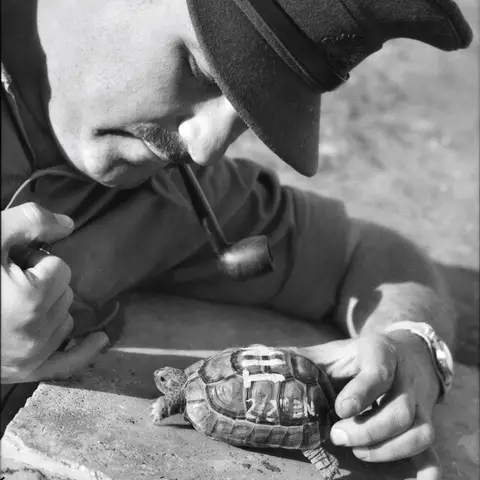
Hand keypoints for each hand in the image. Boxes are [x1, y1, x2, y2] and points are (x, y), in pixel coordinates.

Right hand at [1, 202, 108, 383]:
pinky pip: (67, 363)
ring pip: (65, 318)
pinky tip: (99, 340)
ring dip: (50, 308)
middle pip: (65, 294)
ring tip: (12, 305)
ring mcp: (31, 356)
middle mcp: (36, 332)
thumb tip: (68, 225)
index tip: (13, 267)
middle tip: (10, 285)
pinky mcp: (25, 371)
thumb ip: (30, 221)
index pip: (61, 268)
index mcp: (30, 299)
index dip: (37, 262)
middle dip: (44, 284)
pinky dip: (82, 351)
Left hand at [300, 331, 441, 478]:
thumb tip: (258, 355)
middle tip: (337, 435)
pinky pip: (434, 451)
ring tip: (358, 451)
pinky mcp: (424, 423)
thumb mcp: (331, 351)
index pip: (378, 372)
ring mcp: (419, 402)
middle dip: (369, 430)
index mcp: (379, 352)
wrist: (403, 351)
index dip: (361, 392)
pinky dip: (427, 471)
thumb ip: (300, 358)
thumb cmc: (356, 357)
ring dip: (390, 450)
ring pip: (420, 432)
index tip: (340, 409)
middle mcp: (405, 378)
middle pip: (400, 410)